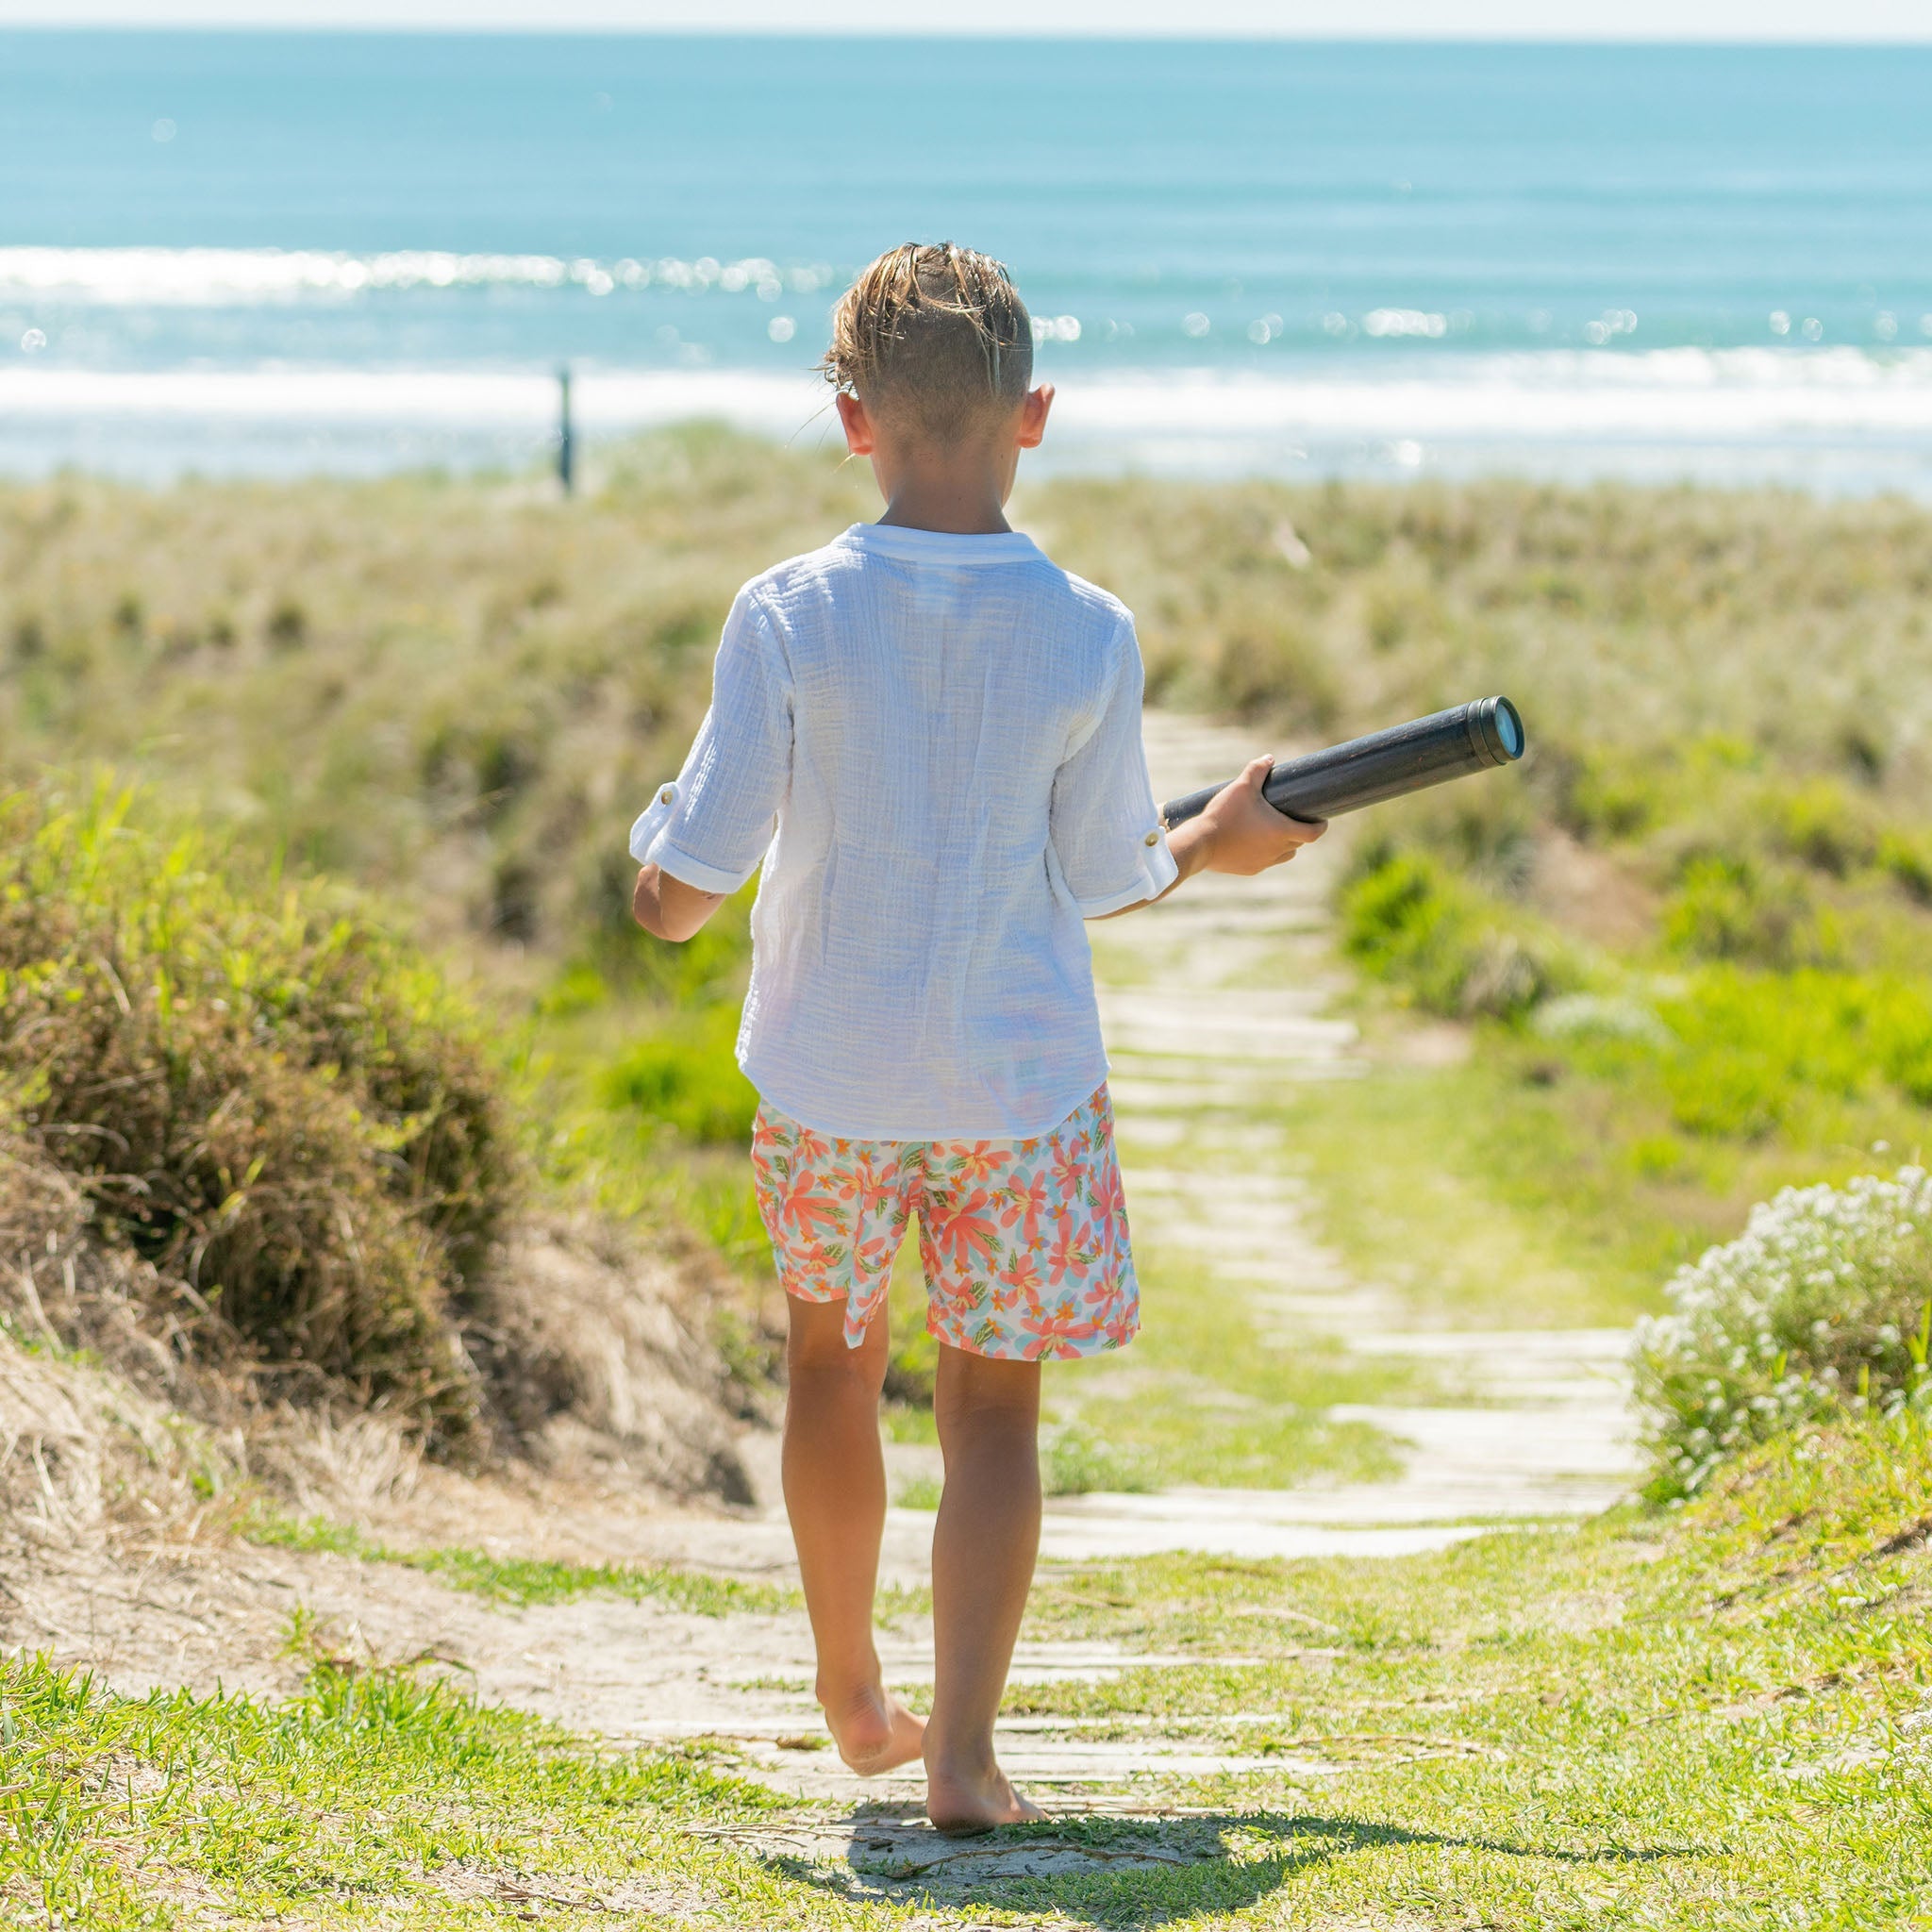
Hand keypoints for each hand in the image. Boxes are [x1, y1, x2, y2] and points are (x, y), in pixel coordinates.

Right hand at [1195, 755, 1325, 875]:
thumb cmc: (1224, 815)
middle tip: (1295, 818)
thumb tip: (1269, 758)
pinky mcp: (1250, 869)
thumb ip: (1257, 770)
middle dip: (1301, 832)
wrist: (1200, 843)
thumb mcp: (1241, 786)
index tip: (1322, 820)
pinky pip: (1265, 862)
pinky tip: (1255, 843)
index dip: (1321, 827)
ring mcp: (1263, 862)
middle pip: (1299, 843)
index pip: (1313, 833)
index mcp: (1282, 831)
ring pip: (1284, 855)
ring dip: (1285, 844)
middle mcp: (1277, 850)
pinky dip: (1266, 853)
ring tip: (1275, 831)